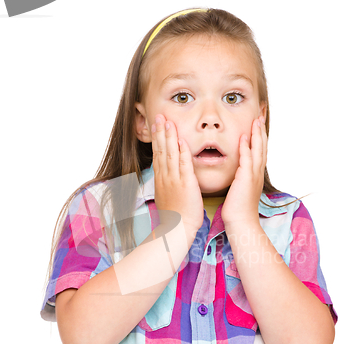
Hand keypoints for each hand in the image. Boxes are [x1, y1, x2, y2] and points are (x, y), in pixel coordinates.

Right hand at [151, 114, 203, 234]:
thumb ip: (167, 183)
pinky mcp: (186, 184)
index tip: (156, 125)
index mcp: (161, 179)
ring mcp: (174, 179)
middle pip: (161, 150)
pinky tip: (181, 140)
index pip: (158, 154)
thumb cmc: (175, 215)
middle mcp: (166, 176)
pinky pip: (184, 165)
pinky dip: (182, 152)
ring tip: (167, 121)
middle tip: (158, 116)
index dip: (157, 138)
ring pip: (170, 153)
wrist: (177, 228)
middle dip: (160, 132)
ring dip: (169, 136)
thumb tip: (166, 176)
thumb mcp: (167, 196)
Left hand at [221, 115, 266, 226]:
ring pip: (257, 150)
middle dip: (261, 130)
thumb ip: (239, 179)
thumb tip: (236, 174)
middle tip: (261, 114)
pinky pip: (247, 159)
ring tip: (256, 119)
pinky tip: (244, 136)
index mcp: (255, 175)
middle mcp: (257, 173)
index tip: (257, 123)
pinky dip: (246, 147)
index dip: (259, 136)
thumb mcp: (239, 190)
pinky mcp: (246, 179)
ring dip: (257, 134)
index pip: (258, 151)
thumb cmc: (238, 210)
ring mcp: (253, 175)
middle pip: (262, 146)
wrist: (241, 223)